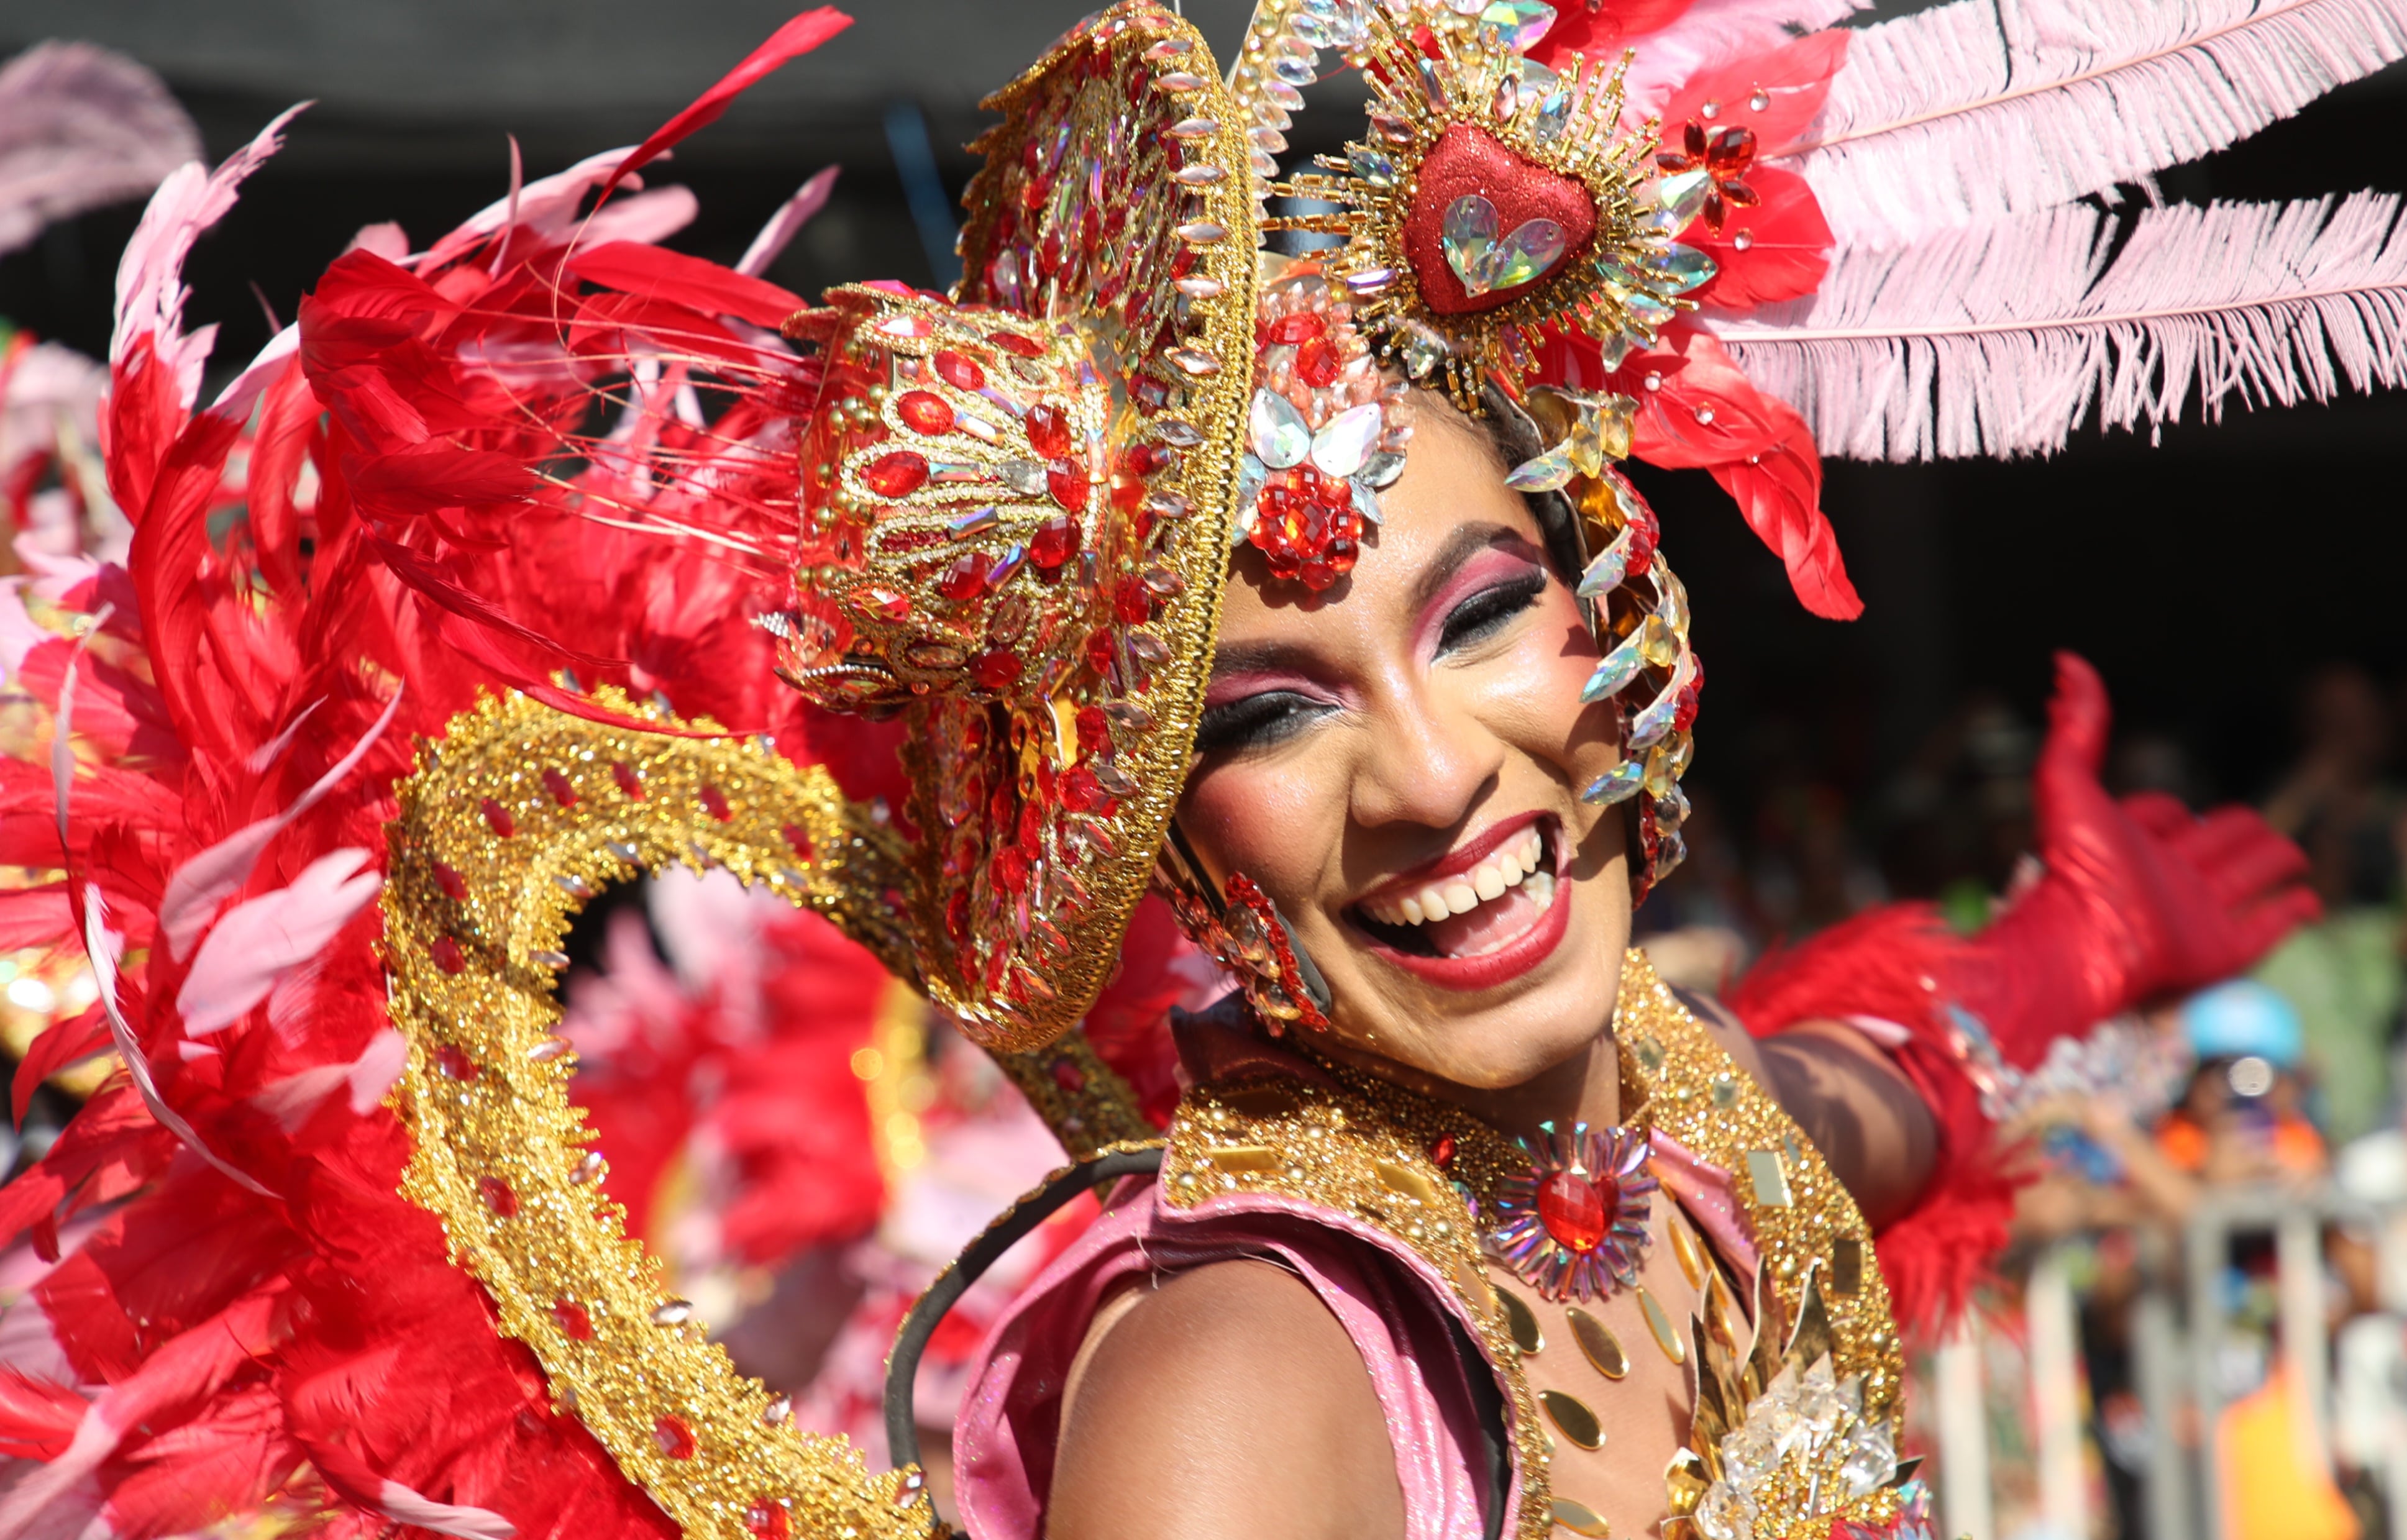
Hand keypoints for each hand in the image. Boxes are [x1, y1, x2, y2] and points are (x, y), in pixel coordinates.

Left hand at [2026, 651, 2319, 1007]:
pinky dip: (2288, 916)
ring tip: (2292, 854)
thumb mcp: (2065, 779)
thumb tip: (2066, 661)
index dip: (2163, 810)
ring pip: (2246, 882)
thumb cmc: (2072, 861)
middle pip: (2215, 844)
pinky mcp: (2218, 953)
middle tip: (2255, 824)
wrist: (2085, 935)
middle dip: (2238, 830)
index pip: (2161, 815)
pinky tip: (2306, 902)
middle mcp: (2164, 877)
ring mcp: (2195, 916)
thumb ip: (2076, 723)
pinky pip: (2262, 933)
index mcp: (2128, 841)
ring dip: (2272, 864)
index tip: (2168, 814)